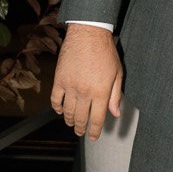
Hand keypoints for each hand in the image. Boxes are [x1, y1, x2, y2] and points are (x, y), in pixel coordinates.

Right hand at [51, 24, 123, 140]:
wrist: (88, 34)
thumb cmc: (105, 52)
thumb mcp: (117, 74)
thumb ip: (115, 96)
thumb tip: (115, 113)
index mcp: (100, 93)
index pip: (97, 119)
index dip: (95, 131)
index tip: (93, 137)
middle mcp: (84, 92)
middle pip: (81, 118)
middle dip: (81, 128)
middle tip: (81, 132)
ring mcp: (70, 87)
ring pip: (68, 111)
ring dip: (69, 120)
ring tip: (72, 123)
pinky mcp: (59, 80)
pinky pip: (55, 99)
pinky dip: (57, 107)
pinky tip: (60, 110)